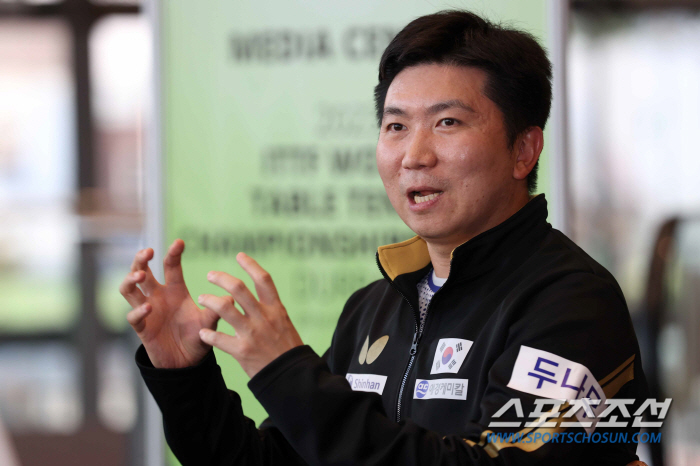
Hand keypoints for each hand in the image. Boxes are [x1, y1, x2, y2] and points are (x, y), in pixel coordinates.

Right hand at [119, 239, 218, 368]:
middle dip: (141, 260)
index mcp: (175, 290)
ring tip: (140, 275)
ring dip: (131, 279)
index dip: (173, 253)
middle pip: (142, 271)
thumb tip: (230, 297)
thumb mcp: (208, 323)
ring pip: (129, 289)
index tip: (179, 242)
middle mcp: (158, 296)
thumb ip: (216, 310)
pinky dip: (138, 310)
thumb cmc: (197, 338)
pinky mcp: (142, 327)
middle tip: (147, 252)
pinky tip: (148, 307)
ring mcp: (147, 310)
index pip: (170, 266)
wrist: (186, 363)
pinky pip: (133, 316)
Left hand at [197, 252, 302, 377]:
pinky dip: (208, 334)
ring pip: (224, 308)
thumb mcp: (284, 323)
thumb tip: (258, 294)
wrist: (291, 376)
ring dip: (210, 300)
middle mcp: (264, 318)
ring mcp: (252, 333)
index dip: (251, 265)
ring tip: (201, 298)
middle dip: (221, 278)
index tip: (239, 256)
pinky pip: (218, 338)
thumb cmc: (287, 349)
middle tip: (211, 275)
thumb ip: (270, 310)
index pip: (263, 280)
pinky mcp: (242, 351)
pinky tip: (203, 333)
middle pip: (239, 289)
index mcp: (276, 309)